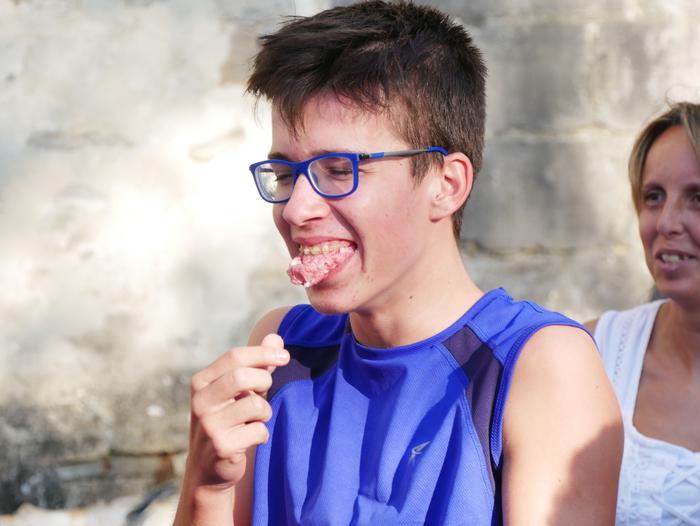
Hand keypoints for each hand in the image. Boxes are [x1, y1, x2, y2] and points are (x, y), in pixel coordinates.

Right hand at [187, 334, 289, 488]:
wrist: (209, 468)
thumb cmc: (230, 419)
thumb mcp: (240, 390)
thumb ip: (258, 364)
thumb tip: (276, 338)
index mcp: (202, 382)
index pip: (234, 356)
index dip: (263, 353)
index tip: (284, 356)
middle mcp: (201, 401)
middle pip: (242, 376)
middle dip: (264, 381)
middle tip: (266, 391)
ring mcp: (209, 425)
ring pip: (255, 405)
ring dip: (264, 412)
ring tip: (255, 420)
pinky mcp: (221, 446)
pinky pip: (259, 431)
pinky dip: (261, 434)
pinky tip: (249, 439)